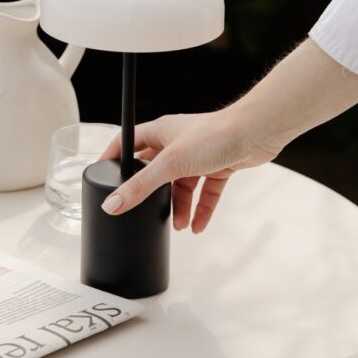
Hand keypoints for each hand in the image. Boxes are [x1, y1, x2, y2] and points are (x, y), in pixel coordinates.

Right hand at [98, 110, 281, 232]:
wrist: (256, 133)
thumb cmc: (214, 134)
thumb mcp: (171, 163)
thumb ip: (141, 186)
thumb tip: (112, 203)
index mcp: (160, 131)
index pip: (127, 143)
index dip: (114, 159)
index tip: (102, 177)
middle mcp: (177, 141)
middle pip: (155, 170)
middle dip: (152, 194)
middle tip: (145, 211)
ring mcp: (198, 154)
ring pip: (182, 184)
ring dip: (180, 206)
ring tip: (179, 225)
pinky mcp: (218, 165)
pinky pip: (205, 191)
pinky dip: (201, 208)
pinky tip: (198, 225)